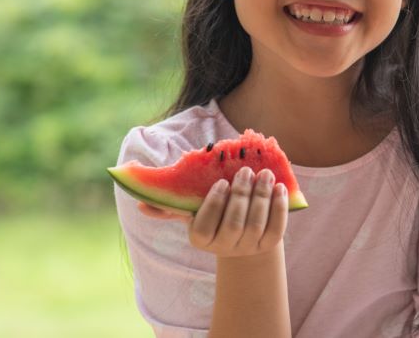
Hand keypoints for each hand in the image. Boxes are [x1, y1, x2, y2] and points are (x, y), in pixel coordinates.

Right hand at [137, 166, 288, 257]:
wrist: (242, 238)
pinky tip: (280, 187)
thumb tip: (139, 205)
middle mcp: (224, 247)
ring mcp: (248, 248)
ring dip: (261, 197)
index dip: (215, 204)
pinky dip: (279, 207)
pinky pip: (276, 228)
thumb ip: (169, 205)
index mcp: (201, 239)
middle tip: (246, 171)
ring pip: (256, 225)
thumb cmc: (212, 215)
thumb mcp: (192, 211)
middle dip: (241, 195)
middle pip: (234, 224)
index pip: (205, 226)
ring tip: (264, 173)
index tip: (221, 182)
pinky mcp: (269, 244)